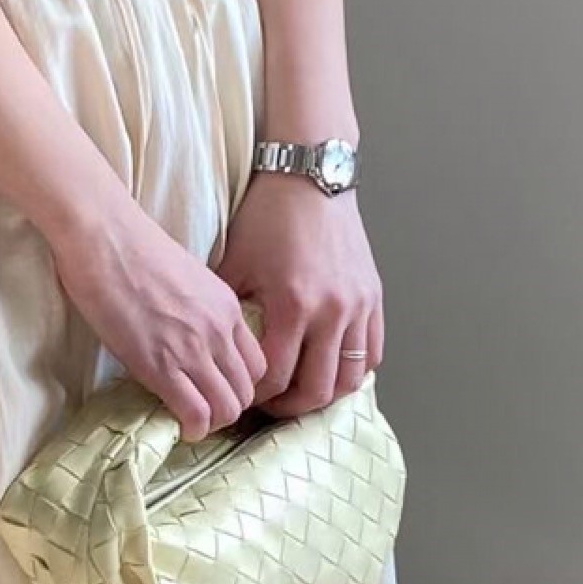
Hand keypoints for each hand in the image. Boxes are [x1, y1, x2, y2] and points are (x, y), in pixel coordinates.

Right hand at [49, 199, 264, 441]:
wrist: (104, 237)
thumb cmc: (131, 249)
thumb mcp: (186, 277)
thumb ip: (199, 310)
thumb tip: (189, 335)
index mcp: (226, 307)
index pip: (257, 363)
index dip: (239, 384)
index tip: (216, 389)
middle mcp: (219, 330)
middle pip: (246, 391)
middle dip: (228, 408)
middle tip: (202, 410)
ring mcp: (192, 349)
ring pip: (227, 408)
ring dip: (212, 422)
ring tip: (191, 421)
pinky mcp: (160, 365)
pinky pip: (195, 413)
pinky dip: (192, 428)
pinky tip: (178, 426)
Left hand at [216, 170, 383, 417]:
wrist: (312, 176)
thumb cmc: (268, 216)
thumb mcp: (235, 262)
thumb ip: (227, 310)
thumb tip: (209, 349)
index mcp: (293, 304)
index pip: (276, 376)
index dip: (256, 396)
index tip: (242, 396)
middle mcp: (332, 311)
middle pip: (318, 390)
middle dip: (289, 407)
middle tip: (270, 405)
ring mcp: (358, 306)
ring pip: (351, 379)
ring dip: (325, 395)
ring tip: (301, 392)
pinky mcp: (373, 297)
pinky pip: (372, 353)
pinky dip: (352, 370)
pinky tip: (329, 368)